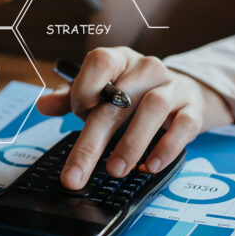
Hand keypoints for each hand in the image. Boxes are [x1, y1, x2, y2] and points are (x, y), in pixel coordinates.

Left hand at [36, 47, 233, 189]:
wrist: (185, 92)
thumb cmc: (132, 94)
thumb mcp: (102, 91)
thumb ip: (71, 98)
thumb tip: (42, 105)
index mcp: (119, 59)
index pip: (100, 61)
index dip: (84, 86)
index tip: (77, 112)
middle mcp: (146, 68)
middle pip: (118, 101)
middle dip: (93, 142)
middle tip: (75, 175)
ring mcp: (172, 87)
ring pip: (153, 108)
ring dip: (131, 143)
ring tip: (114, 171)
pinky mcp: (192, 109)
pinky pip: (183, 125)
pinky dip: (167, 147)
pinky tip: (150, 166)